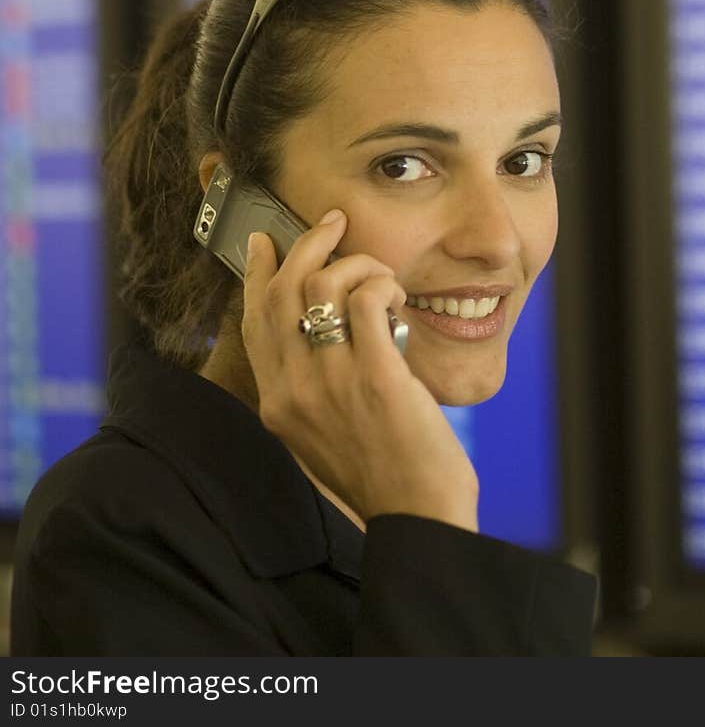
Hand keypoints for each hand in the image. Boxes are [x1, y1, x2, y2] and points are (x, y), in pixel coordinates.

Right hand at [241, 211, 479, 531]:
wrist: (416, 514)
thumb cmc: (379, 472)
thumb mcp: (319, 433)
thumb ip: (308, 386)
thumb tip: (315, 325)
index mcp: (276, 403)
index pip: (253, 321)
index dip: (257, 273)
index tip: (266, 240)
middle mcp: (293, 390)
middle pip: (282, 291)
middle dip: (308, 244)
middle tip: (335, 225)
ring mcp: (331, 382)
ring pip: (323, 284)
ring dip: (358, 265)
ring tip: (382, 279)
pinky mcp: (375, 376)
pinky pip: (367, 301)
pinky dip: (382, 284)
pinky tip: (396, 298)